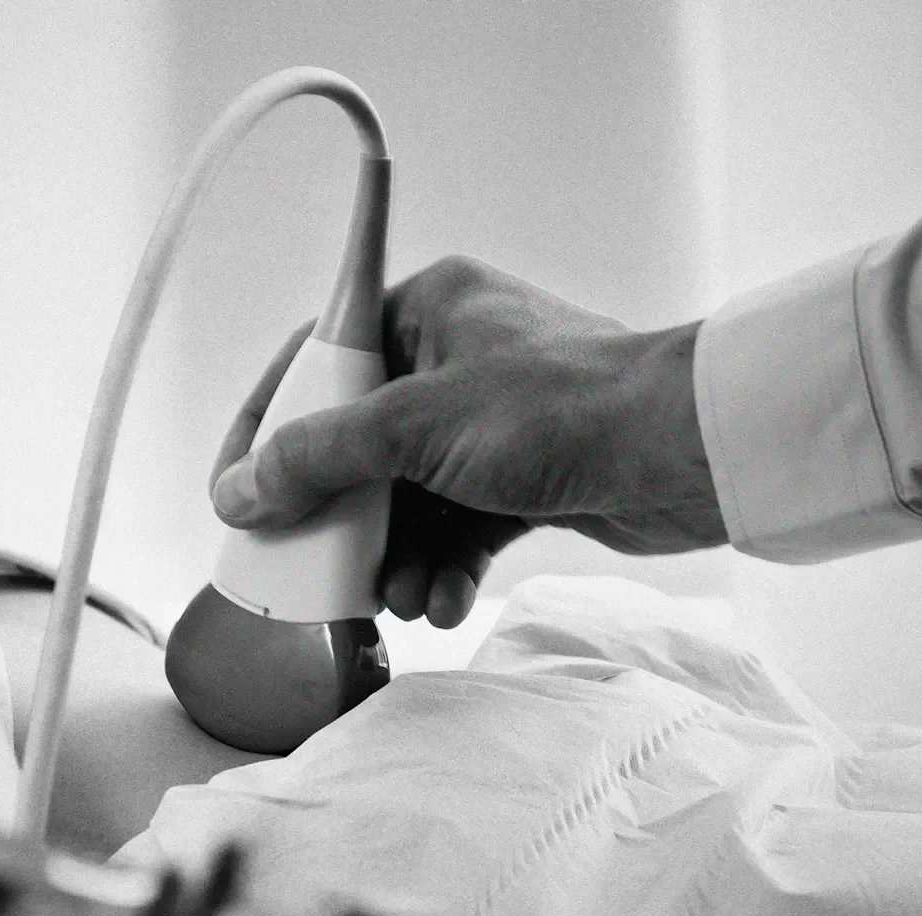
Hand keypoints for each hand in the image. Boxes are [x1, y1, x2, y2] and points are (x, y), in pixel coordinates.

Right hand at [209, 255, 726, 627]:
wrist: (684, 455)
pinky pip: (459, 528)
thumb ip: (320, 456)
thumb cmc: (566, 409)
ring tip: (395, 597)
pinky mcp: (526, 479)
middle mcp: (454, 359)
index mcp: (427, 309)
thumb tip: (242, 490)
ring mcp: (490, 424)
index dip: (269, 429)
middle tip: (315, 568)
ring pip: (408, 498)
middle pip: (357, 444)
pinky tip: (442, 601)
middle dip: (342, 519)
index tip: (237, 490)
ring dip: (394, 556)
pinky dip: (444, 567)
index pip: (317, 362)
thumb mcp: (417, 427)